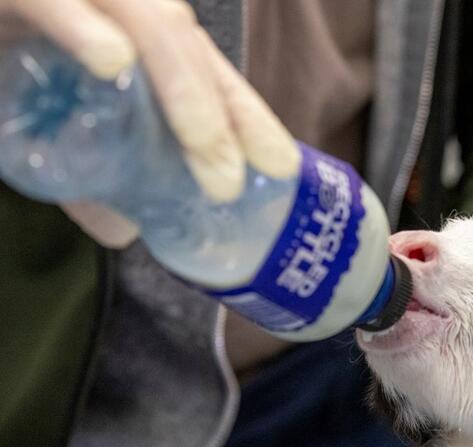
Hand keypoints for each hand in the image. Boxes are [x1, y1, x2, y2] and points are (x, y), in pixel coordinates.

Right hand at [0, 0, 298, 245]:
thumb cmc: (10, 67)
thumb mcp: (54, 127)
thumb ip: (90, 173)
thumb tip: (123, 233)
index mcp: (138, 38)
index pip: (208, 72)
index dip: (248, 119)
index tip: (281, 169)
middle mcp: (118, 8)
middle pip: (190, 50)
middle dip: (221, 118)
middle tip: (230, 184)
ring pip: (148, 21)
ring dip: (180, 86)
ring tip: (203, 144)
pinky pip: (53, 0)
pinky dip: (81, 27)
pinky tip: (113, 62)